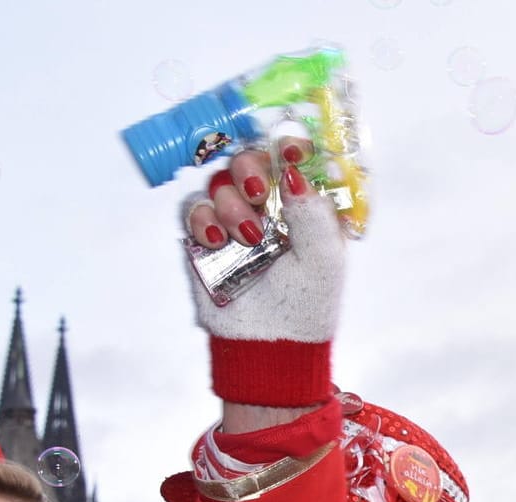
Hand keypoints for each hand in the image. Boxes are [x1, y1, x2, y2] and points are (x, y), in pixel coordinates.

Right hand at [178, 133, 343, 348]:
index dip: (290, 146)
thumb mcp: (324, 258)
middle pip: (249, 158)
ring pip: (219, 180)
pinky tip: (216, 240)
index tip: (289, 150)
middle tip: (256, 191)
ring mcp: (233, 216)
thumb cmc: (308, 302)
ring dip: (230, 202)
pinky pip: (191, 207)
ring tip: (247, 237)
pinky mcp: (203, 234)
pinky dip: (201, 217)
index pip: (294, 158)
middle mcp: (268, 204)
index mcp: (303, 203)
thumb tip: (293, 172)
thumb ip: (312, 213)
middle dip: (250, 167)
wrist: (269, 342)